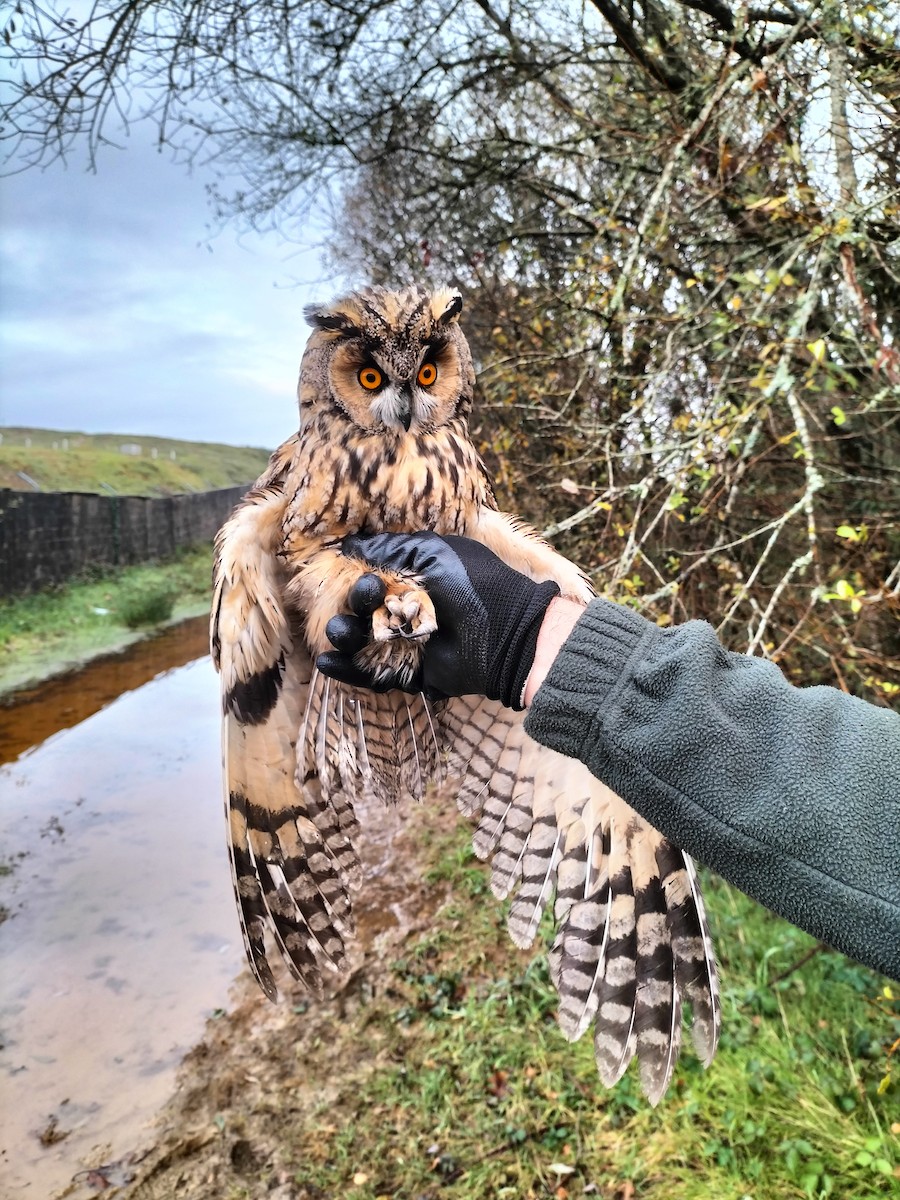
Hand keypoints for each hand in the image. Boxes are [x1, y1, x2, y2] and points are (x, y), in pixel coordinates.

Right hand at [315, 532, 560, 708]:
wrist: (505, 633)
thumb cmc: (474, 584)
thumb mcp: (433, 553)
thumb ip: (392, 548)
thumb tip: (350, 545)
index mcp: (412, 582)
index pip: (369, 580)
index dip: (355, 576)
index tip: (352, 571)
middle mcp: (405, 613)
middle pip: (359, 611)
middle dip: (352, 603)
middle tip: (367, 596)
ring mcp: (406, 646)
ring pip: (359, 643)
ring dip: (343, 635)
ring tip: (342, 630)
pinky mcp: (409, 675)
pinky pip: (371, 675)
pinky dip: (347, 671)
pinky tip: (328, 661)